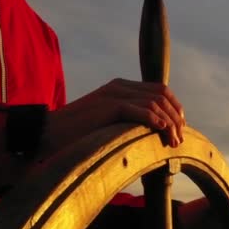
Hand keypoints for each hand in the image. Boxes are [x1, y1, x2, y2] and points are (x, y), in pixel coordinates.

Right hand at [43, 78, 184, 154]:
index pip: (159, 89)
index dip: (175, 107)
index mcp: (120, 87)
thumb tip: (151, 132)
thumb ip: (127, 119)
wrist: (47, 133)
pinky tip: (162, 132)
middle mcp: (120, 86)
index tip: (181, 126)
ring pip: (155, 103)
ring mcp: (114, 94)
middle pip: (162, 95)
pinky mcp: (109, 106)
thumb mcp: (107, 121)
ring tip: (173, 141)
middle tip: (179, 139)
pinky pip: (141, 110)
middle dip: (176, 117)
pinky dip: (156, 120)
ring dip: (169, 124)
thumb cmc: (76, 133)